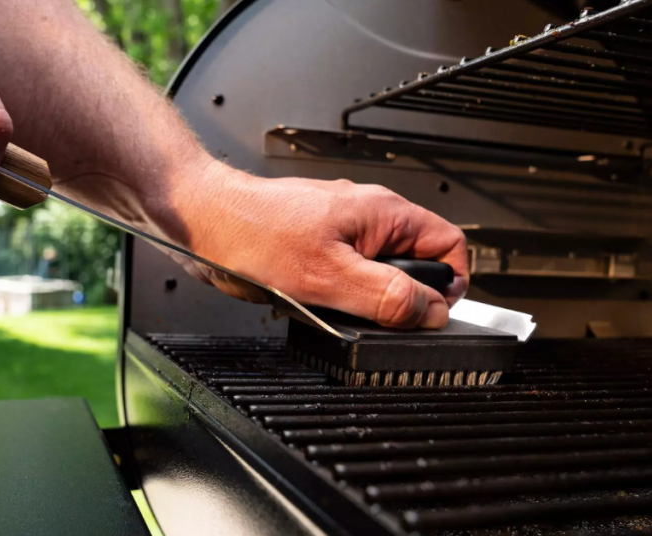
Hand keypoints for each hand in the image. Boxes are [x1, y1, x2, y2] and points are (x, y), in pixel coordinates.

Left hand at [174, 162, 468, 328]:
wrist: (201, 222)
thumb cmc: (252, 234)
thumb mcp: (329, 276)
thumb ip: (387, 295)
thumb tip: (431, 311)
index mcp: (382, 213)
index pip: (449, 245)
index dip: (450, 284)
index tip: (432, 313)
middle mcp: (366, 216)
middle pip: (415, 263)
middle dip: (401, 296)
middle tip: (374, 315)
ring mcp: (340, 229)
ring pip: (377, 272)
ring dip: (363, 298)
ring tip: (333, 305)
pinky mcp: (314, 244)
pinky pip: (344, 275)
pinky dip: (336, 294)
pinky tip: (311, 300)